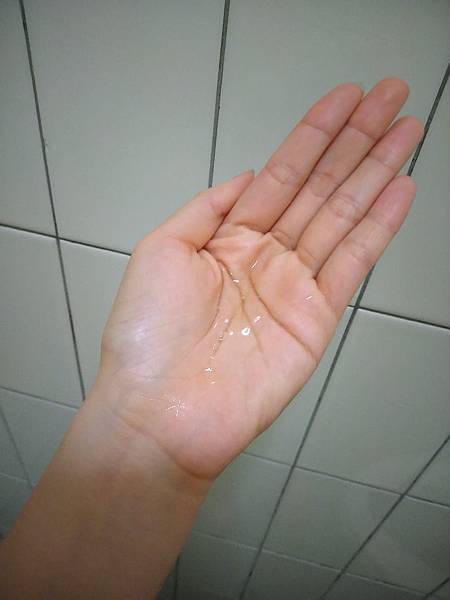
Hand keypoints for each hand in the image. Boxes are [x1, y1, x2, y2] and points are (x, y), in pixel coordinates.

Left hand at [98, 78, 422, 480]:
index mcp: (228, 239)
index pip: (281, 174)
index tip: (345, 99)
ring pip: (342, 217)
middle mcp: (265, 257)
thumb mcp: (160, 251)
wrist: (160, 411)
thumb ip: (207, 210)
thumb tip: (245, 176)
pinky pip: (352, 265)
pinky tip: (398, 191)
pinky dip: (378, 228)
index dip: (314, 134)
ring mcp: (292, 287)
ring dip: (376, 173)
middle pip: (320, 188)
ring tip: (406, 132)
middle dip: (356, 142)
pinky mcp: (315, 319)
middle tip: (390, 98)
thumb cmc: (147, 338)